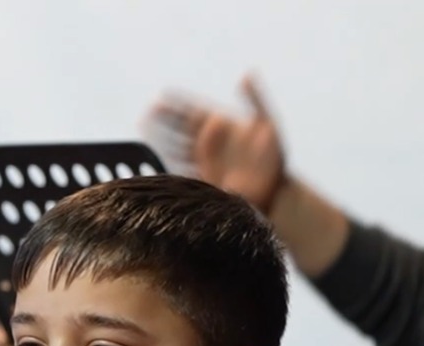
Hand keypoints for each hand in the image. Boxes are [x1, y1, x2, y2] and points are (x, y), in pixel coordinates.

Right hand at [147, 74, 286, 212]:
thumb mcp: (268, 124)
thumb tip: (246, 75)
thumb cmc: (275, 157)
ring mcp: (205, 162)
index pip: (195, 111)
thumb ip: (256, 99)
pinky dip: (172, 167)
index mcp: (222, 126)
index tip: (163, 94)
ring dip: (163, 141)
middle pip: (181, 128)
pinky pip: (183, 172)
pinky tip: (160, 163)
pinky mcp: (205, 180)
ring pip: (178, 148)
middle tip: (147, 111)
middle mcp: (211, 143)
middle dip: (164, 119)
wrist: (276, 191)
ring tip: (147, 134)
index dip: (178, 103)